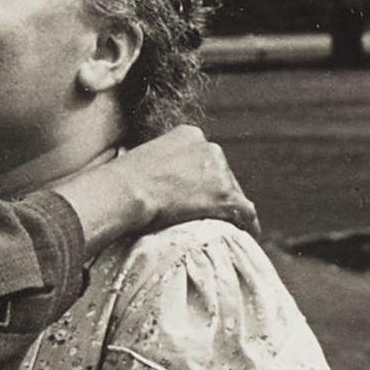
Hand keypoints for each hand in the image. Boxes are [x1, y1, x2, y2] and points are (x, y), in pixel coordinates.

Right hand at [55, 127, 257, 245]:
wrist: (126, 190)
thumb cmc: (122, 180)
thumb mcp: (142, 158)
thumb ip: (159, 163)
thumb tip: (153, 179)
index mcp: (190, 134)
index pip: (205, 159)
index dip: (201, 178)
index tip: (195, 194)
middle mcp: (209, 147)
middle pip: (222, 174)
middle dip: (215, 193)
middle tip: (205, 214)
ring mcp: (219, 172)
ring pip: (232, 193)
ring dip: (227, 209)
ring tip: (224, 227)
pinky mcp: (225, 196)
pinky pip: (245, 211)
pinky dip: (247, 224)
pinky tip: (246, 234)